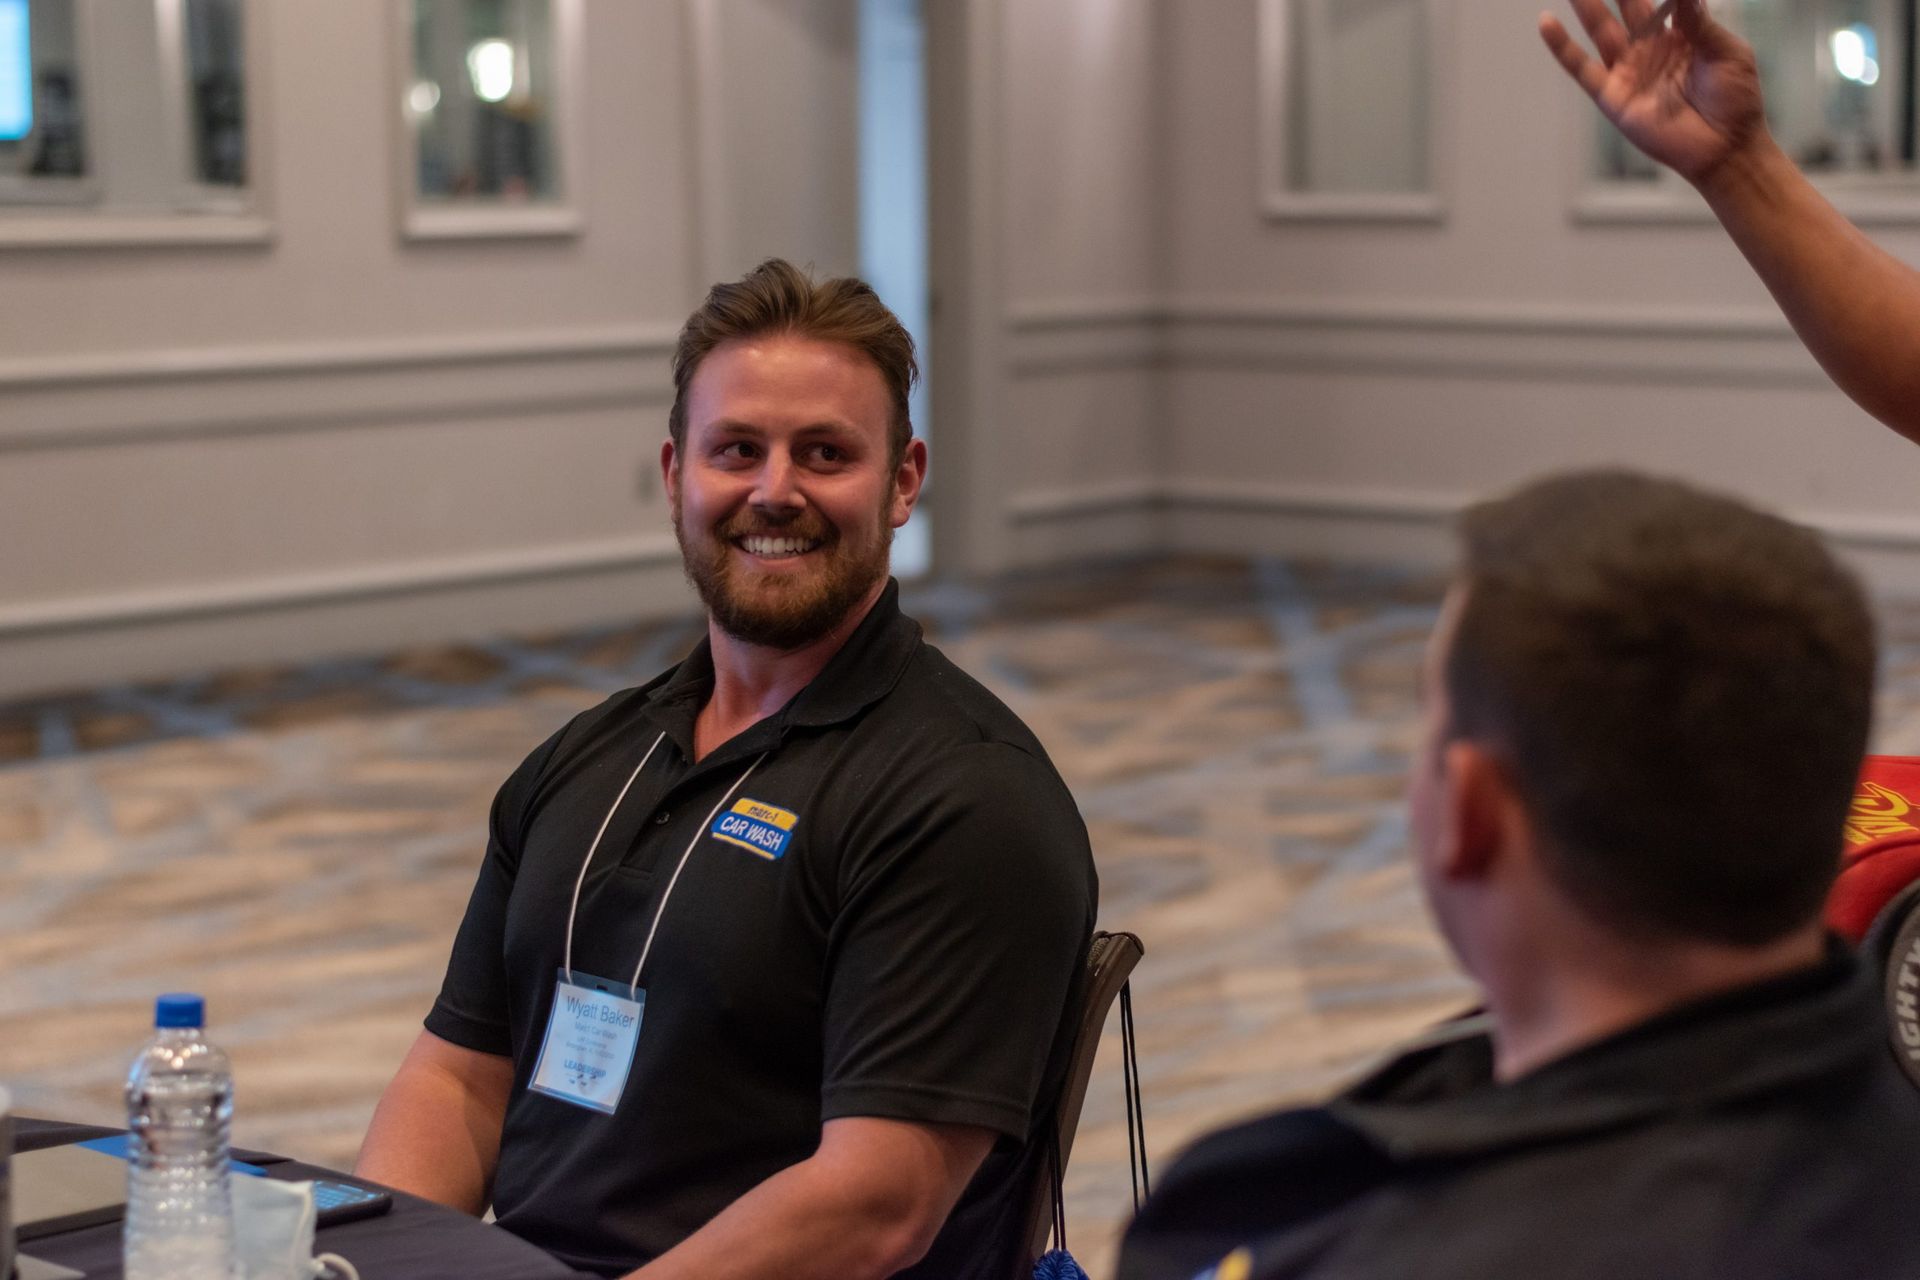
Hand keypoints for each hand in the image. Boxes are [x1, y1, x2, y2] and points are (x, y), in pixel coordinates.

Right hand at [1539, 0, 1766, 184]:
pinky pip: (1582, 68)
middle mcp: (1649, 49)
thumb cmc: (1735, 100)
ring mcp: (1629, 72)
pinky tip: (1547, 23)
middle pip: (1625, 6)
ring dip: (1586, 5)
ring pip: (1601, 30)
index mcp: (1680, 34)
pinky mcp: (1613, 97)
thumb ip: (1699, 21)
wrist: (1726, 147)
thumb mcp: (1726, 52)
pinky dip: (1562, 47)